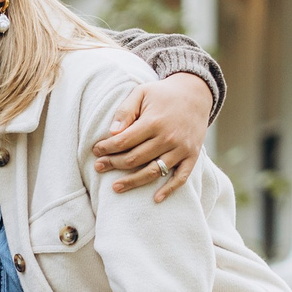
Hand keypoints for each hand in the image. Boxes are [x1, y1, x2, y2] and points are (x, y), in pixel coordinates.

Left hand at [93, 72, 213, 201]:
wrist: (196, 93)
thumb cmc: (163, 94)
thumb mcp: (141, 93)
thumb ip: (125, 110)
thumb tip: (112, 132)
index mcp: (154, 121)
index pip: (123, 142)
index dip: (106, 148)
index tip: (96, 151)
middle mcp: (168, 137)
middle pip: (135, 159)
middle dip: (113, 164)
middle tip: (99, 167)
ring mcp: (181, 149)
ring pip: (153, 172)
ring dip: (132, 182)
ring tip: (115, 187)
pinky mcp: (192, 156)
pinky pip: (181, 177)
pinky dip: (169, 190)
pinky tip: (155, 199)